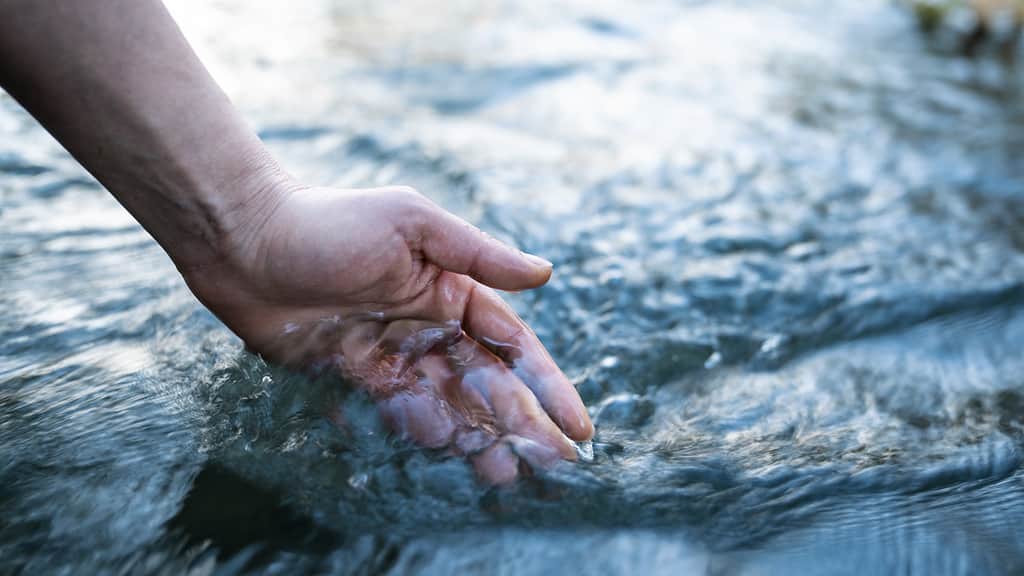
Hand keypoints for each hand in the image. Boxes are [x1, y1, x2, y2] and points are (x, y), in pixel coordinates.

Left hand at [184, 183, 593, 483]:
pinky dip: (422, 434)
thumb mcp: (412, 224)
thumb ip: (477, 253)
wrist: (246, 243)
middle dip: (520, 423)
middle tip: (551, 465)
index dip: (547, 385)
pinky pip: (396, 412)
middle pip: (485, 385)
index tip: (577, 424)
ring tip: (505, 475)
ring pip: (447, 405)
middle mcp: (428, 325)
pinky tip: (447, 456)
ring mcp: (392, 353)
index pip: (512, 347)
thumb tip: (545, 273)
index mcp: (451, 291)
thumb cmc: (331, 222)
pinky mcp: (353, 374)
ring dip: (478, 438)